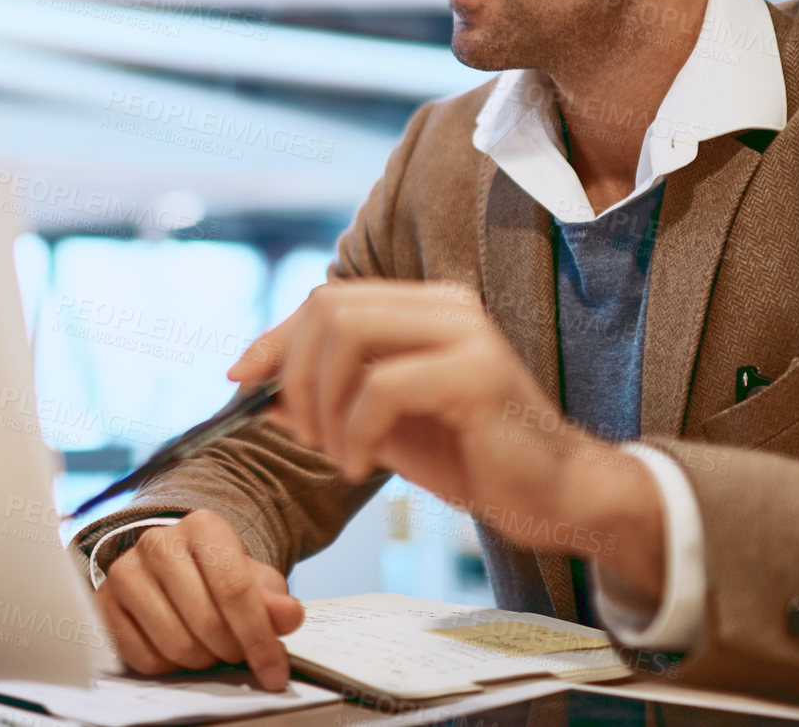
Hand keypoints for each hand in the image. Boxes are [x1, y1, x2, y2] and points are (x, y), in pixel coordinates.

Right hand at [94, 510, 303, 689]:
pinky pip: (142, 657)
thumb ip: (273, 601)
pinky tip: (176, 648)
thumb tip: (290, 615)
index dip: (259, 638)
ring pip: (175, 644)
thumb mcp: (254, 582)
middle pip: (206, 622)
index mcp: (202, 526)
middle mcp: (158, 541)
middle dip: (230, 651)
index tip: (275, 673)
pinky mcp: (103, 602)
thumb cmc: (218, 576)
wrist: (172, 568)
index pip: (235, 589)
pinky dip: (167, 666)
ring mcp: (125, 570)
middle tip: (236, 654)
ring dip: (200, 661)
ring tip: (207, 647)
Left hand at [229, 280, 664, 593]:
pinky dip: (352, 430)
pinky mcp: (477, 375)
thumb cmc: (473, 459)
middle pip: (330, 307)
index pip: (328, 299)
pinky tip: (360, 466)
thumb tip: (258, 392)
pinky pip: (381, 387)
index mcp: (425, 306)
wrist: (558, 499)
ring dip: (320, 402)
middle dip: (294, 372)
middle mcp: (446, 305)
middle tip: (298, 430)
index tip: (240, 376)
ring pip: (348, 335)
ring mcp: (466, 334)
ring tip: (333, 452)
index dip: (276, 337)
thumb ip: (328, 401)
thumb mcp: (383, 426)